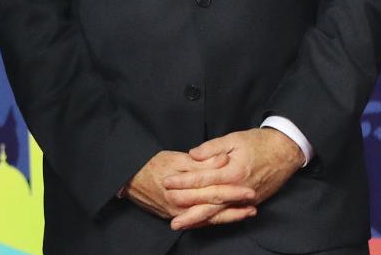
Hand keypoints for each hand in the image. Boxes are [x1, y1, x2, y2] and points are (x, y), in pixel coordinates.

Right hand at [125, 150, 255, 227]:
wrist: (127, 179)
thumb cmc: (151, 165)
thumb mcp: (176, 158)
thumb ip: (201, 162)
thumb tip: (223, 160)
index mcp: (183, 188)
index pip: (213, 191)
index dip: (233, 191)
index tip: (249, 190)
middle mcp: (181, 205)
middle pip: (214, 207)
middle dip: (235, 207)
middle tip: (254, 204)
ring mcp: (178, 214)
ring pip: (208, 217)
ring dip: (229, 216)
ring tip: (247, 213)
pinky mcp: (174, 217)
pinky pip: (198, 222)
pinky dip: (214, 220)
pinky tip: (226, 217)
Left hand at [163, 127, 304, 228]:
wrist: (285, 152)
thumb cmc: (258, 143)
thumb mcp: (234, 139)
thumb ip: (212, 148)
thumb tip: (192, 155)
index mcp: (232, 171)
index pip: (203, 179)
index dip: (183, 182)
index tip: (167, 183)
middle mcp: (239, 188)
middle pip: (209, 202)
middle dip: (188, 210)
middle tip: (171, 218)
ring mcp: (246, 198)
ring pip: (219, 212)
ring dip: (200, 220)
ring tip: (182, 224)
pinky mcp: (251, 202)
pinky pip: (230, 213)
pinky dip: (215, 219)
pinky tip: (203, 222)